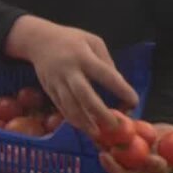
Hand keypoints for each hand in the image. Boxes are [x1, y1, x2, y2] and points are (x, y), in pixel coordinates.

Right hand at [4, 15, 137, 138]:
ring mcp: (56, 81)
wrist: (38, 40)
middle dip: (99, 112)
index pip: (106, 75)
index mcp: (83, 57)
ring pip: (69, 105)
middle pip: (84, 95)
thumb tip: (118, 84)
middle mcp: (68, 70)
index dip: (121, 89)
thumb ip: (106, 62)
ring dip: (83, 121)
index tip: (133, 102)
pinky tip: (82, 126)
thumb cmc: (71, 40)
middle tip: (114, 125)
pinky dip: (72, 118)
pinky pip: (61, 106)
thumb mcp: (93, 41)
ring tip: (96, 133)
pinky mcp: (49, 89)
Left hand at [99, 123, 172, 172]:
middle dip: (114, 166)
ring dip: (101, 146)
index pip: (151, 170)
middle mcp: (135, 166)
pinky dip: (99, 131)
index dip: (151, 166)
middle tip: (108, 155)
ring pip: (108, 154)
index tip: (152, 158)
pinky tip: (95, 120)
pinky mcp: (112, 143)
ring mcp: (122, 156)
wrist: (163, 131)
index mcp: (154, 168)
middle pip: (122, 170)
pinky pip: (103, 139)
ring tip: (96, 137)